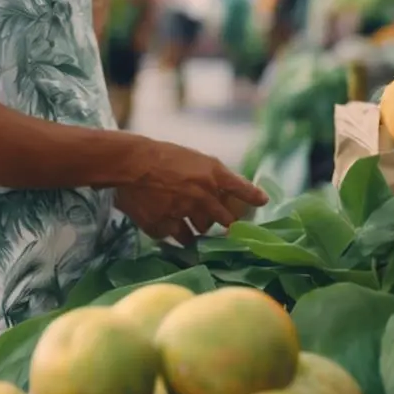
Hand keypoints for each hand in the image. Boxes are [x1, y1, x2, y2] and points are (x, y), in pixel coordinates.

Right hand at [115, 140, 268, 243]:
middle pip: (226, 221)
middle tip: (222, 224)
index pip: (242, 189)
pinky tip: (167, 220)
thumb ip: (213, 175)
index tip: (262, 202)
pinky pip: (177, 236)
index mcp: (213, 176)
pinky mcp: (164, 227)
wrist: (130, 163)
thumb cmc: (162, 156)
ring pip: (201, 232)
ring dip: (198, 228)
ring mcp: (184, 214)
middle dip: (224, 223)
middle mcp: (203, 197)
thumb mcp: (194, 159)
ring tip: (188, 219)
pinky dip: (174, 231)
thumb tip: (230, 189)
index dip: (254, 197)